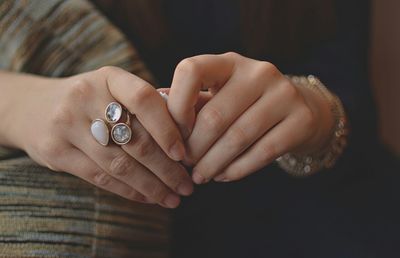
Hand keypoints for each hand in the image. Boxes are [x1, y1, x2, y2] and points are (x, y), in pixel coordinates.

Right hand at [8, 67, 192, 207]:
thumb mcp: (113, 88)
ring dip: (152, 186)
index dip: (168, 128)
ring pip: (119, 164)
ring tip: (173, 198)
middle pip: (135, 139)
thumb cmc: (89, 100)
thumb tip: (190, 132)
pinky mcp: (56, 152)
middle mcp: (86, 97)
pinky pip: (100, 178)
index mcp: (109, 77)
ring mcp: (67, 125)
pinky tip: (148, 198)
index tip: (185, 154)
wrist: (32, 107)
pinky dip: (130, 191)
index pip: (144, 99)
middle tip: (187, 186)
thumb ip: (146, 104)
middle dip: (167, 168)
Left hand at [167, 52, 333, 182]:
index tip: (173, 134)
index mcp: (229, 61)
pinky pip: (262, 152)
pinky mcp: (301, 120)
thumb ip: (191, 102)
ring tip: (200, 177)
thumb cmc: (245, 103)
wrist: (298, 107)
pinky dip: (237, 169)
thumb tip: (154, 115)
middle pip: (214, 116)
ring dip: (212, 164)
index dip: (176, 106)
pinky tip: (223, 176)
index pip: (191, 71)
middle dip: (193, 148)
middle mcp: (258, 72)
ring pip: (238, 138)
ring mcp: (284, 94)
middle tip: (185, 166)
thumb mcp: (219, 94)